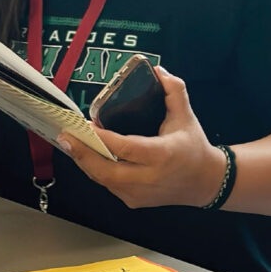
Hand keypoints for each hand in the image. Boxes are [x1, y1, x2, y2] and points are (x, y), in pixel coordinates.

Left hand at [57, 67, 225, 208]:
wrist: (205, 182)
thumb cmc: (193, 146)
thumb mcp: (186, 115)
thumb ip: (174, 90)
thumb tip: (157, 70)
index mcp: (162, 155)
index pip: (126, 148)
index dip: (102, 138)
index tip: (84, 125)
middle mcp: (149, 178)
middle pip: (106, 171)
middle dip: (82, 154)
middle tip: (65, 137)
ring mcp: (140, 193)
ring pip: (103, 180)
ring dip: (84, 161)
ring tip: (69, 143)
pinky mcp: (134, 201)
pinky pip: (108, 184)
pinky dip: (94, 169)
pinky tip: (84, 154)